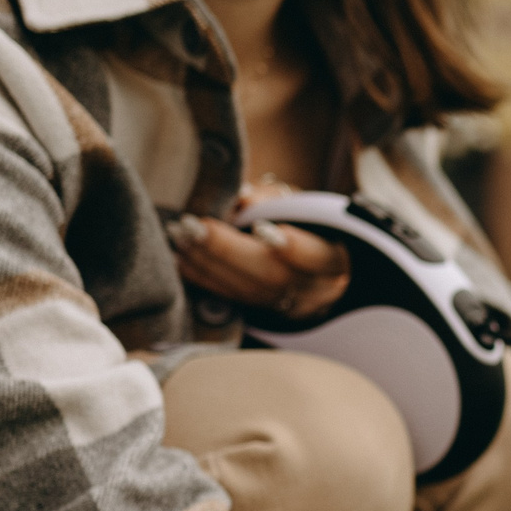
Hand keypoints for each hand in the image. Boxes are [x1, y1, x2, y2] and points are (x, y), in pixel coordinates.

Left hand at [168, 179, 349, 319]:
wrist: (315, 270)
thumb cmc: (307, 227)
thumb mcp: (299, 206)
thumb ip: (273, 199)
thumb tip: (243, 199)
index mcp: (332, 261)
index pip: (316, 256)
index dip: (291, 246)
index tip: (260, 227)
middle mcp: (313, 290)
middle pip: (271, 276)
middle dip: (227, 250)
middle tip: (192, 225)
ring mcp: (286, 307)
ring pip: (246, 289)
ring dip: (206, 262)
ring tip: (179, 235)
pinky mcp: (261, 312)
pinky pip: (229, 297)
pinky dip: (202, 277)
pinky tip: (180, 257)